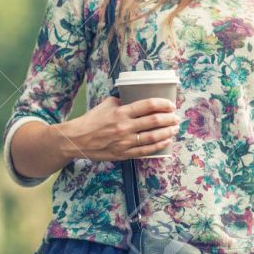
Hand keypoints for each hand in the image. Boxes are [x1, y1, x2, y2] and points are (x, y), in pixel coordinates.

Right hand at [56, 96, 179, 161]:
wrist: (77, 139)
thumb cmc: (91, 120)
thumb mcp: (107, 104)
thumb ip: (123, 102)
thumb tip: (138, 100)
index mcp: (121, 112)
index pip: (148, 105)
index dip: (163, 104)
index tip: (171, 104)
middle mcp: (124, 127)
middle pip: (154, 121)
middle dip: (169, 119)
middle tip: (176, 117)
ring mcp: (125, 142)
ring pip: (152, 137)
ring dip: (167, 132)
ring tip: (174, 129)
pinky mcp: (124, 153)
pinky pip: (145, 150)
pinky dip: (158, 145)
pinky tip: (165, 141)